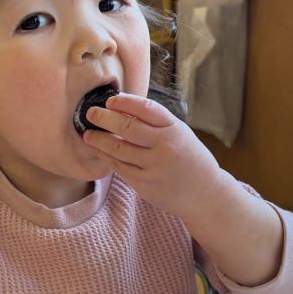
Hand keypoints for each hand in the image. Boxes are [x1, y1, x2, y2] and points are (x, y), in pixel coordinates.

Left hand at [82, 93, 222, 220]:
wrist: (205, 194)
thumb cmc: (190, 158)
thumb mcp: (180, 134)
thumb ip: (156, 123)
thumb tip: (123, 109)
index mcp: (174, 130)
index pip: (146, 109)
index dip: (125, 102)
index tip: (110, 100)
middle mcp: (164, 147)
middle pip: (127, 128)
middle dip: (104, 118)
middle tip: (90, 113)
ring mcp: (154, 168)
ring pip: (118, 150)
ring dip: (99, 140)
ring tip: (88, 134)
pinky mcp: (145, 185)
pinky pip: (120, 168)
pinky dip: (106, 157)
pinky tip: (99, 151)